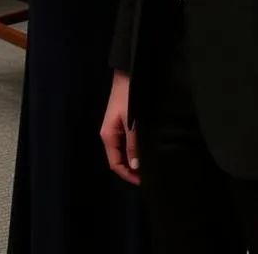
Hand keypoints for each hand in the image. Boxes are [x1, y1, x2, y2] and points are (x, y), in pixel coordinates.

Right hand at [100, 70, 139, 184]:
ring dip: (134, 161)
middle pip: (118, 159)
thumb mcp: (132, 123)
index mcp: (108, 136)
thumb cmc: (128, 98)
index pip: (115, 164)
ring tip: (150, 166)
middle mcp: (110, 134)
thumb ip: (133, 144)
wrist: (128, 75)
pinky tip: (146, 151)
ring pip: (123, 152)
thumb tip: (134, 167)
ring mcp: (116, 129)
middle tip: (150, 176)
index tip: (144, 182)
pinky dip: (135, 150)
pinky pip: (127, 143)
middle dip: (132, 170)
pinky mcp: (122, 123)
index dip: (127, 175)